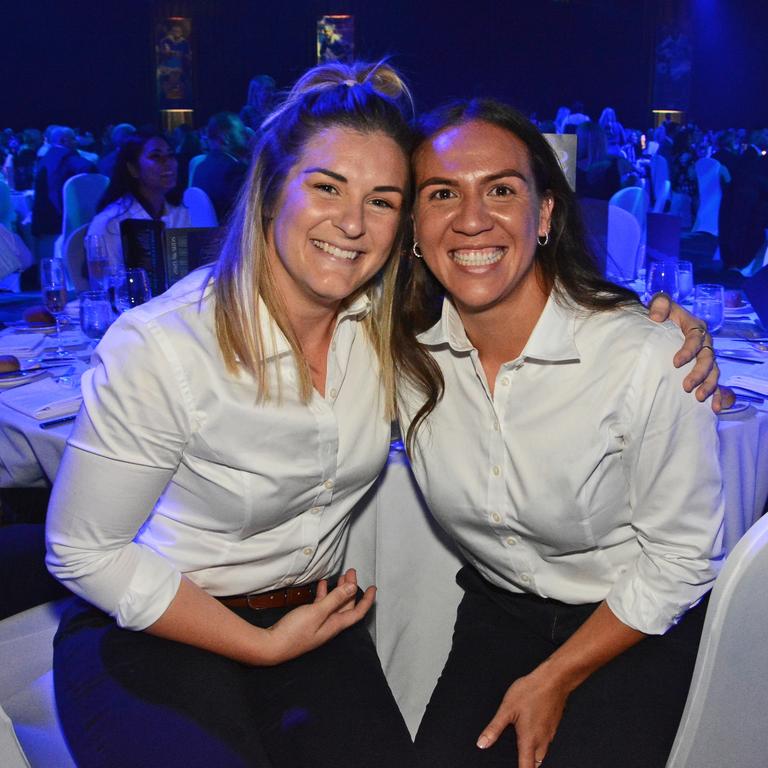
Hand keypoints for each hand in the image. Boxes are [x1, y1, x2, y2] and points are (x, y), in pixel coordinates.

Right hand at [261, 568, 374, 664]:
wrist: (272, 646)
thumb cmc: (294, 632)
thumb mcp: (316, 612)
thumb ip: (335, 599)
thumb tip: (353, 588)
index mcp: (335, 625)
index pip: (357, 612)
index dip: (367, 600)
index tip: (374, 588)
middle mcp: (330, 625)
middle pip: (346, 605)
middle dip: (351, 588)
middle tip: (351, 572)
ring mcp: (319, 623)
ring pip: (334, 604)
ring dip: (339, 589)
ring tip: (341, 576)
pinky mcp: (308, 621)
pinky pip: (321, 605)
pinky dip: (323, 593)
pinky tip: (321, 584)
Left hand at [476, 668, 567, 767]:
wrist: (554, 680)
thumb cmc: (531, 691)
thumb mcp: (507, 709)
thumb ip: (494, 728)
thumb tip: (482, 743)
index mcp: (529, 739)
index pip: (526, 767)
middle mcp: (542, 740)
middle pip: (535, 763)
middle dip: (527, 764)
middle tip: (518, 761)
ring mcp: (550, 733)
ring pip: (542, 753)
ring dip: (534, 755)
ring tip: (524, 750)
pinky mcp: (554, 725)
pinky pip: (546, 741)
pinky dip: (539, 742)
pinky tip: (532, 732)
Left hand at [647, 292, 727, 411]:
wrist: (662, 319)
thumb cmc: (661, 312)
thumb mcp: (659, 303)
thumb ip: (659, 304)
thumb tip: (657, 316)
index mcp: (694, 326)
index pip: (695, 337)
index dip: (688, 350)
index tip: (675, 362)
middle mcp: (704, 341)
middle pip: (707, 358)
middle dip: (699, 373)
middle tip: (687, 386)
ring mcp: (705, 355)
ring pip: (713, 371)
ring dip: (709, 385)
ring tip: (699, 398)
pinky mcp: (704, 368)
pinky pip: (715, 381)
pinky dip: (717, 394)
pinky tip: (714, 408)